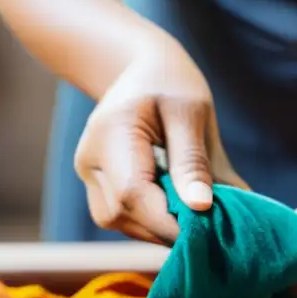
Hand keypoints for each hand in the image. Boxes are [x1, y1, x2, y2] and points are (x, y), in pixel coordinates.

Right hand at [74, 39, 246, 243]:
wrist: (138, 68)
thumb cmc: (170, 82)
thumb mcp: (191, 112)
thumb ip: (194, 162)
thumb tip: (202, 208)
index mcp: (112, 132)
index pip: (132, 193)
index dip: (168, 220)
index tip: (208, 228)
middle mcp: (90, 159)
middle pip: (122, 214)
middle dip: (166, 226)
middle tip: (208, 224)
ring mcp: (88, 175)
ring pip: (119, 222)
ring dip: (157, 227)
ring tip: (191, 212)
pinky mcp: (96, 186)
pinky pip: (120, 217)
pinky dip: (149, 220)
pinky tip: (174, 206)